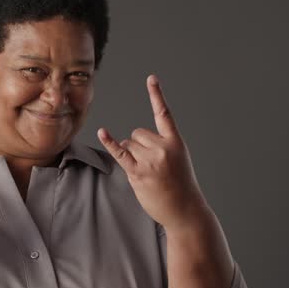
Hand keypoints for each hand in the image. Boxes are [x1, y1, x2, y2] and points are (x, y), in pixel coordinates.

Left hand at [96, 74, 209, 230]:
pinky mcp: (138, 172)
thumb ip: (160, 146)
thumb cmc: (180, 185)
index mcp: (175, 142)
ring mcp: (150, 160)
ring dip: (132, 155)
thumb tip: (131, 142)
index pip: (164, 114)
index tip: (151, 78)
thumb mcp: (178, 160)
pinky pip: (120, 152)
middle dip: (139, 146)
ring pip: (128, 143)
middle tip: (152, 165)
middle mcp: (163, 148)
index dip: (156, 95)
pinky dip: (110, 142)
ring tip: (148, 173)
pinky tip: (102, 132)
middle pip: (137, 133)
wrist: (185, 210)